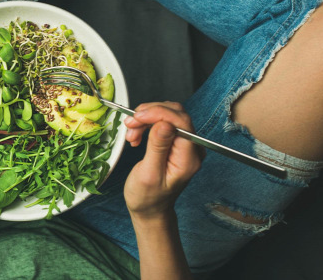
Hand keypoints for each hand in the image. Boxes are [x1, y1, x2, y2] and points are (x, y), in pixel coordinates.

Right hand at [124, 102, 203, 220]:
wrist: (149, 208)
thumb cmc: (147, 197)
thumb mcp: (149, 174)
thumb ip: (158, 147)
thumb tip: (165, 123)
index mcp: (188, 158)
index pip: (181, 122)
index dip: (158, 113)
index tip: (137, 117)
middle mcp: (192, 148)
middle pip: (175, 114)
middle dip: (150, 114)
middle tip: (130, 124)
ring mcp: (185, 144)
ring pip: (168, 115)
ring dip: (146, 118)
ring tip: (131, 133)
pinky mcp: (176, 141)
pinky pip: (163, 122)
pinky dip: (147, 123)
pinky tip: (137, 134)